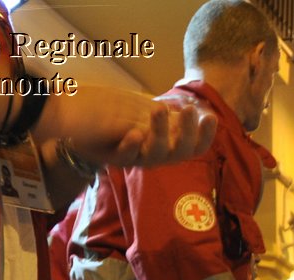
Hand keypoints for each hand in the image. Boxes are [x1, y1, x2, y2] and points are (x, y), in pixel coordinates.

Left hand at [40, 85, 215, 167]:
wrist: (83, 126)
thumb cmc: (122, 120)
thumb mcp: (148, 114)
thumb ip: (171, 115)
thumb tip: (200, 108)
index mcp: (169, 146)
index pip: (195, 146)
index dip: (206, 135)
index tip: (211, 117)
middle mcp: (157, 155)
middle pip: (180, 152)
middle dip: (187, 132)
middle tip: (189, 111)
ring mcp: (137, 158)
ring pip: (155, 155)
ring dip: (160, 133)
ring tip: (159, 110)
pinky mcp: (114, 158)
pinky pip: (125, 156)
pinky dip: (131, 146)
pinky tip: (136, 133)